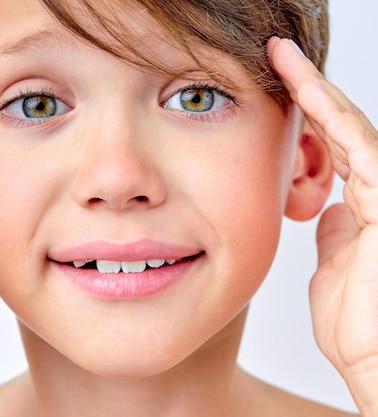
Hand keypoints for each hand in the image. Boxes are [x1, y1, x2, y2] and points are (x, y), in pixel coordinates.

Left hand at [268, 37, 377, 414]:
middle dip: (308, 88)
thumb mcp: (334, 269)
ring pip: (352, 124)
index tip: (273, 88)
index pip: (335, 146)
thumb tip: (328, 209)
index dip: (305, 115)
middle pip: (342, 125)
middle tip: (275, 55)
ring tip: (280, 57)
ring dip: (314, 89)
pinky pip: (362, 144)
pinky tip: (303, 86)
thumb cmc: (361, 326)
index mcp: (366, 204)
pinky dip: (332, 114)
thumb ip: (334, 234)